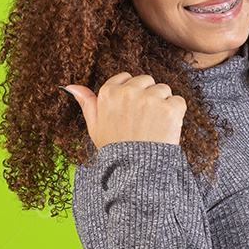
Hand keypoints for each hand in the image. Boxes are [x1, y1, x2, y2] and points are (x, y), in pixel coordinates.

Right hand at [62, 73, 186, 148]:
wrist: (135, 171)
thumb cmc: (115, 150)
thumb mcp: (95, 127)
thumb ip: (86, 103)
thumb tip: (70, 86)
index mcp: (108, 93)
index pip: (127, 77)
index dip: (132, 94)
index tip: (132, 111)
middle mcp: (128, 92)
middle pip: (147, 81)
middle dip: (148, 97)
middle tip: (143, 121)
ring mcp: (150, 99)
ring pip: (164, 90)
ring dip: (163, 105)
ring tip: (154, 126)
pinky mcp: (169, 108)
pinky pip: (178, 101)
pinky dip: (176, 114)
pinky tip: (166, 128)